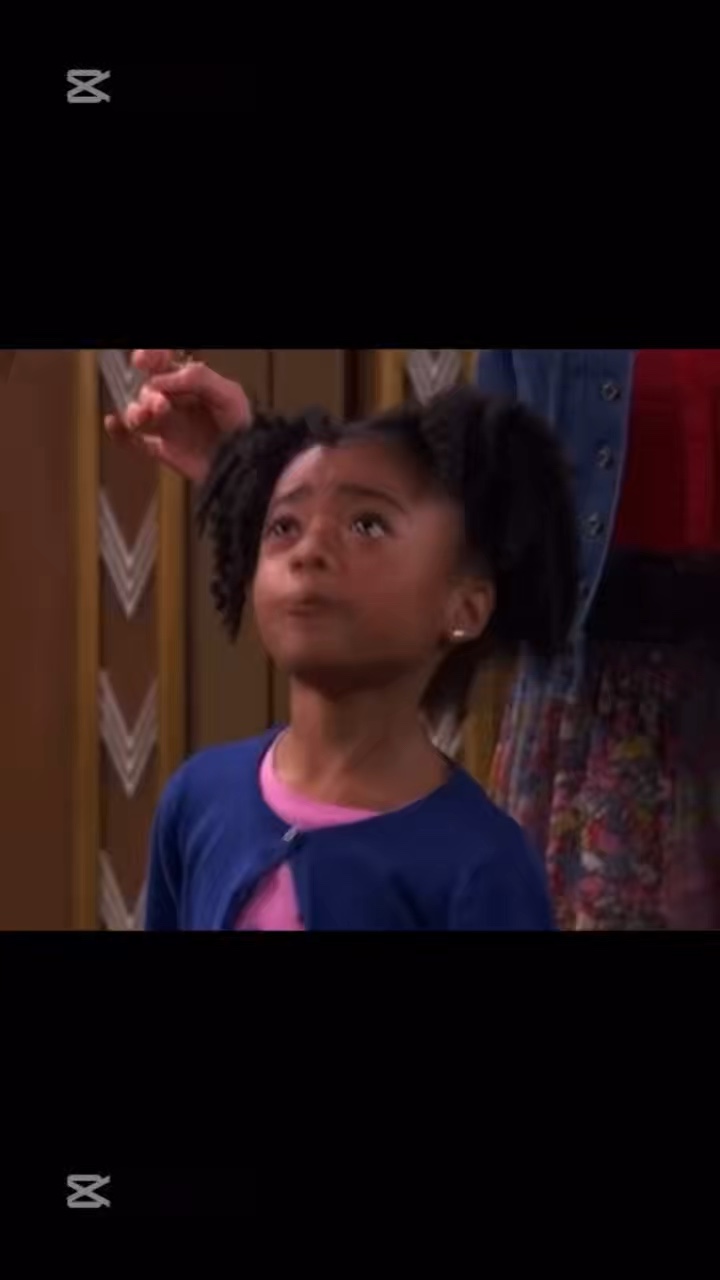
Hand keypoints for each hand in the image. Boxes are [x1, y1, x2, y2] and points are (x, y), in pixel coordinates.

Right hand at [104, 349, 251, 483]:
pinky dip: (120, 434)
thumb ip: (196, 379)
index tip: (142, 360)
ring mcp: (169, 427)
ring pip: (138, 413)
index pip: (163, 365)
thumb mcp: (228, 394)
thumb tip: (159, 379)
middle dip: (150, 394)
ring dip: (134, 412)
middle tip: (161, 405)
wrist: (248, 466)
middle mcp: (177, 403)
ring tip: (143, 418)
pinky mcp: (164, 451)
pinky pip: (134, 442)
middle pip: (148, 389)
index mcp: (191, 385)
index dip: (150, 358)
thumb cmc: (245, 428)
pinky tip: (113, 424)